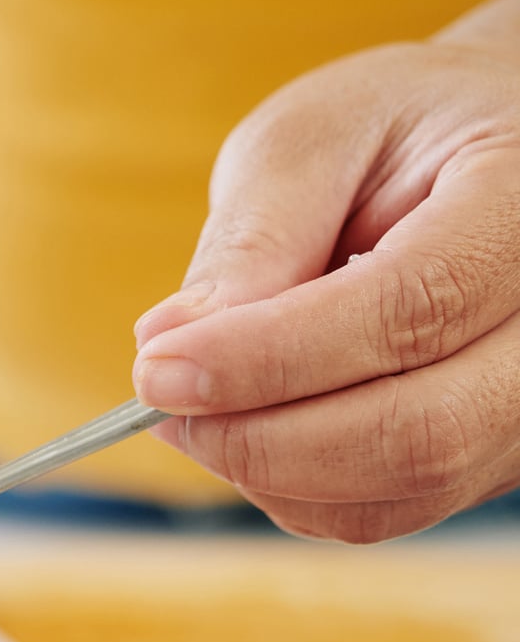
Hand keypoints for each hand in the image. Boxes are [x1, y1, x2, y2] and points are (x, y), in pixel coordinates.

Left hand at [132, 0, 519, 543]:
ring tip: (199, 405)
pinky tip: (250, 425)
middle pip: (422, 432)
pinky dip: (294, 488)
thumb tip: (171, 344)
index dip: (269, 359)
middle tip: (161, 406)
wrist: (479, 156)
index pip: (409, 311)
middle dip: (262, 440)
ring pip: (403, 488)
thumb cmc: (392, 134)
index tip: (155, 373)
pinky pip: (388, 508)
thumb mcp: (313, 137)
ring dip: (268, 469)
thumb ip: (255, 237)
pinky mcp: (495, 452)